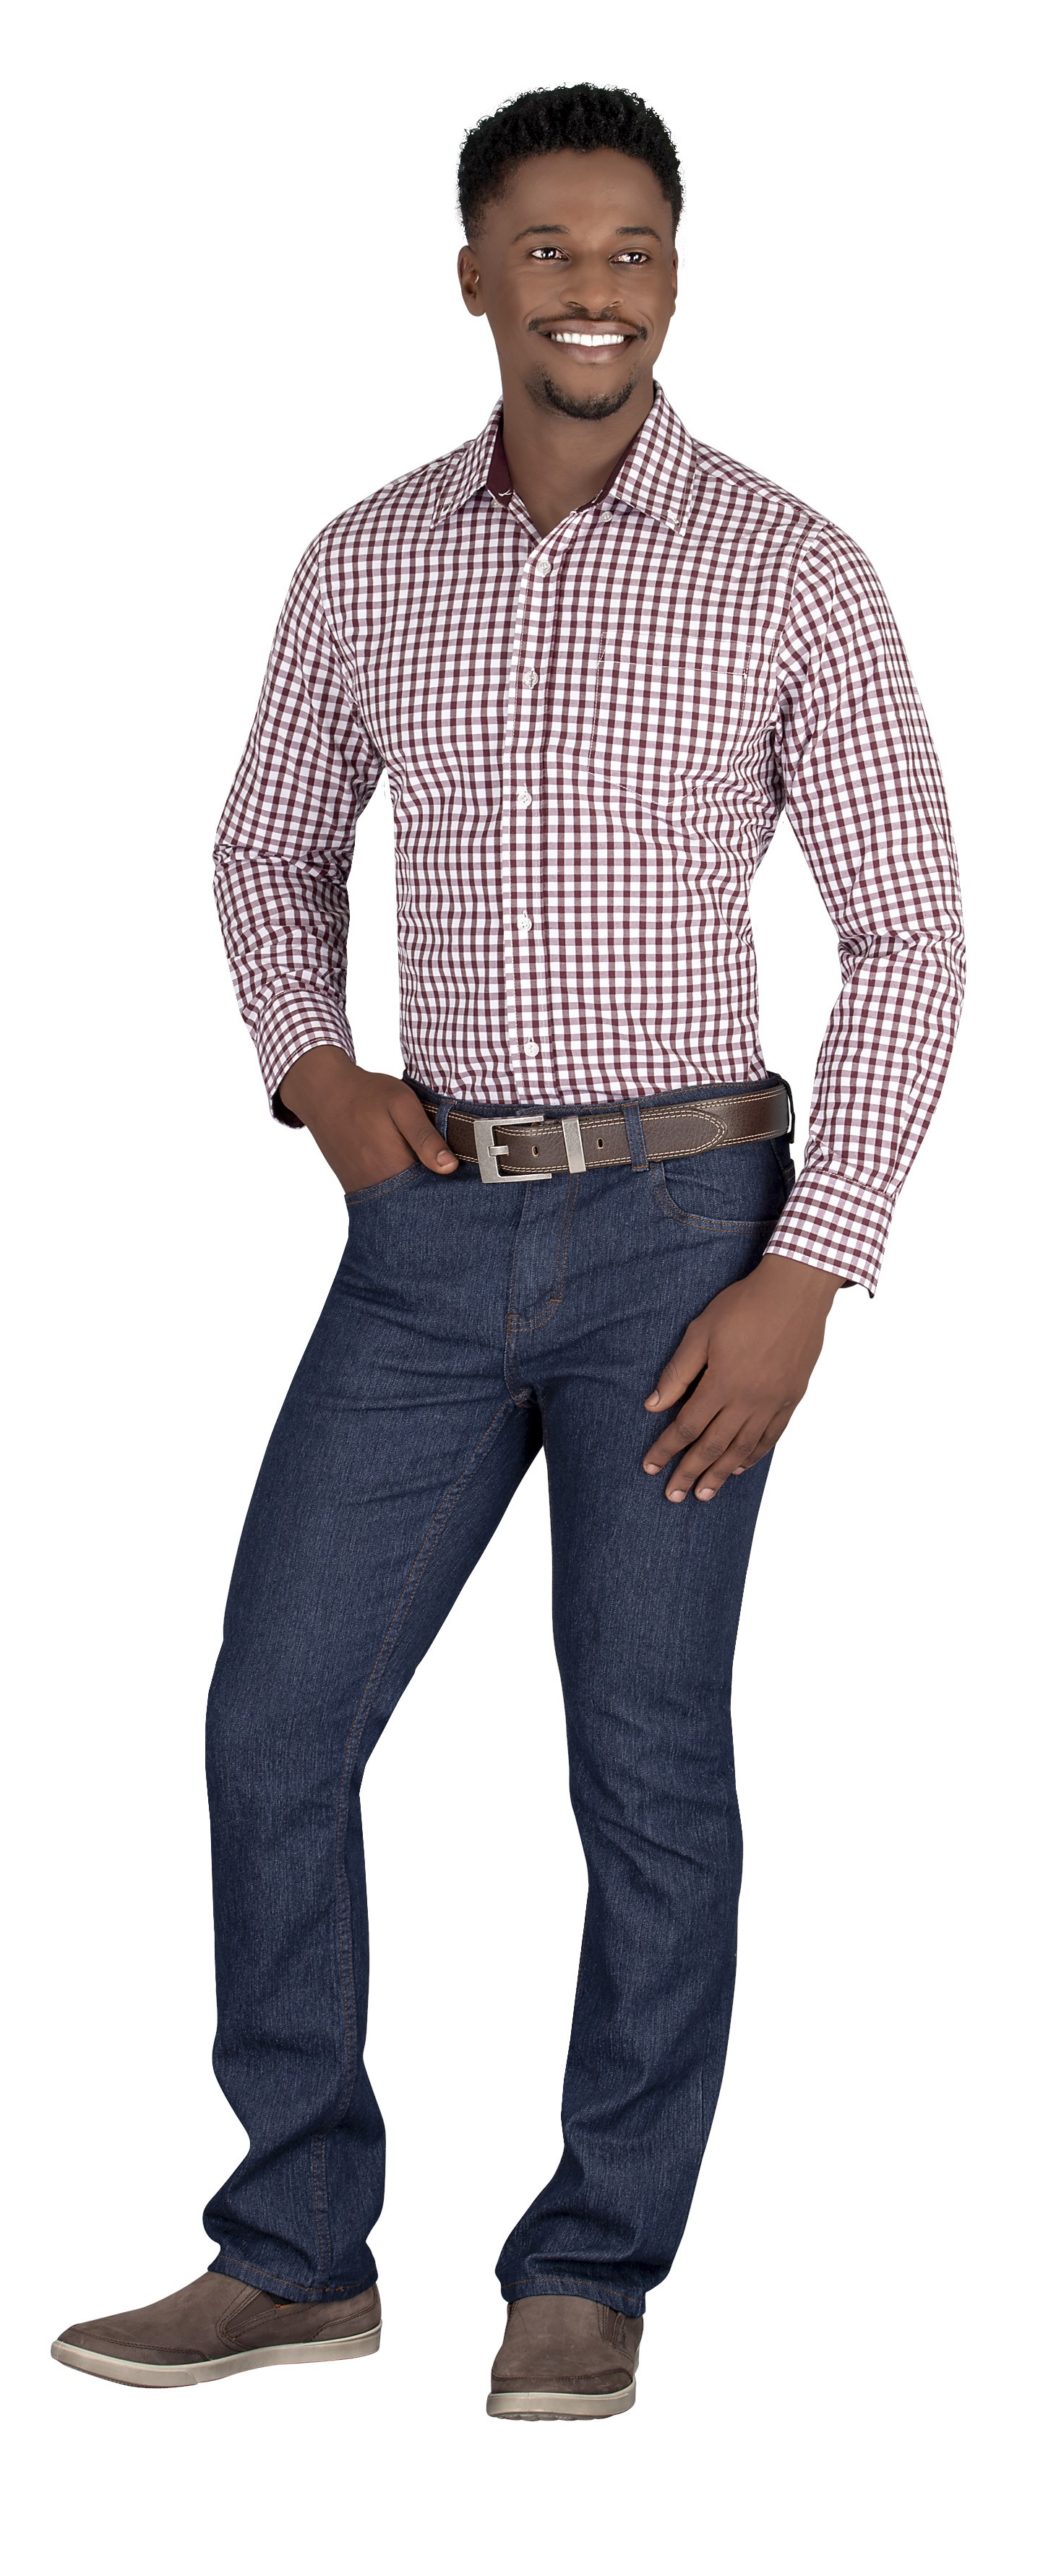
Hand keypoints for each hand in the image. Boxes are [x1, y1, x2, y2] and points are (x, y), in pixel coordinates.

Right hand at [276, 1050, 458, 1190]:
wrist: (324, 1092)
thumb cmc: (367, 1095)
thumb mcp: (402, 1104)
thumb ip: (425, 1137)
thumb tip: (449, 1168)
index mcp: (393, 1167)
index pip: (432, 1195)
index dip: (452, 1192)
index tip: (467, 1181)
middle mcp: (377, 1185)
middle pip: (417, 1204)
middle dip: (437, 1198)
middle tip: (455, 1182)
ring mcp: (364, 1189)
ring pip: (401, 1204)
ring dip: (419, 1195)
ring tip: (432, 1175)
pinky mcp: (356, 1186)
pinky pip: (385, 1198)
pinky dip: (401, 1192)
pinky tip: (411, 1174)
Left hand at [641, 1251, 846, 1501]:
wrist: (796, 1292)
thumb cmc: (745, 1305)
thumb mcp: (701, 1331)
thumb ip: (677, 1372)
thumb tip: (652, 1405)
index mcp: (722, 1383)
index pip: (686, 1427)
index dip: (666, 1449)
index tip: (650, 1467)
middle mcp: (748, 1400)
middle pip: (712, 1446)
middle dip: (689, 1473)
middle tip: (673, 1496)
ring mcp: (773, 1402)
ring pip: (742, 1449)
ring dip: (720, 1474)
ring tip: (704, 1494)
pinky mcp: (791, 1398)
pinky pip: (770, 1437)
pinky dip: (753, 1456)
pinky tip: (739, 1467)